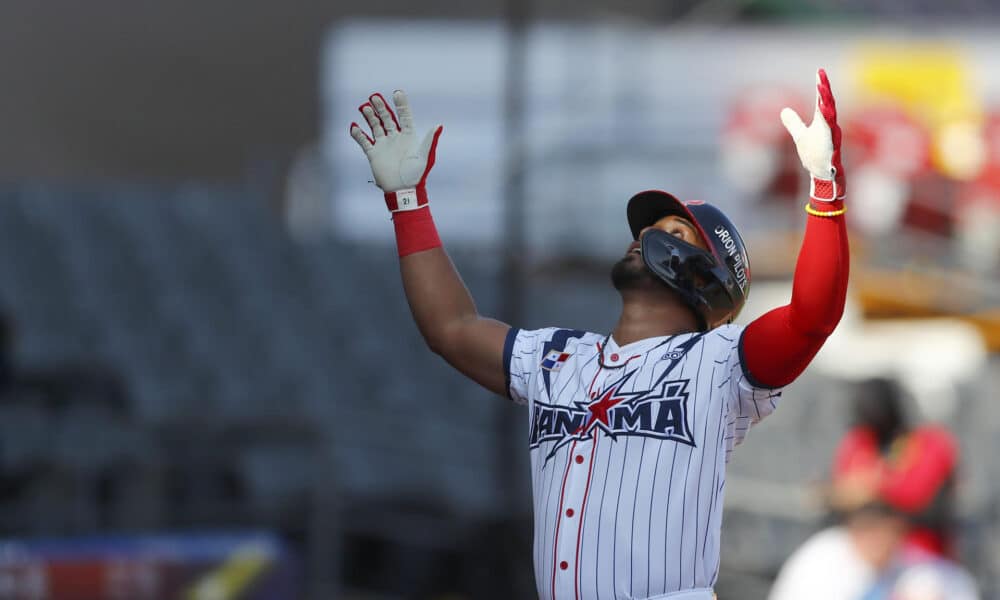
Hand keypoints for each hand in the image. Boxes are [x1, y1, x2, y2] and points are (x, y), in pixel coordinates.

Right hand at [350, 90, 442, 211]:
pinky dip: (358, 134)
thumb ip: (430, 140)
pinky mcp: (374, 154)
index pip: (404, 116)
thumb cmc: (416, 175)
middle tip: (374, 97)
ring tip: (364, 107)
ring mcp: (384, 145)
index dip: (401, 104)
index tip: (397, 93)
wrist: (403, 191)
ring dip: (369, 117)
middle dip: (381, 107)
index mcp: (409, 136)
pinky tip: (354, 126)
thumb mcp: (425, 156)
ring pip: (375, 126)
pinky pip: (364, 141)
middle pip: (387, 118)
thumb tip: (439, 125)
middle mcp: (395, 138)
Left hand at [780, 69, 844, 201]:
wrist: (823, 175)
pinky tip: (827, 119)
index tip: (820, 71)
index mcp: (822, 121)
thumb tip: (784, 110)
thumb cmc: (815, 154)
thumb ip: (794, 123)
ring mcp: (832, 138)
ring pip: (831, 119)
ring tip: (823, 95)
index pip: (821, 100)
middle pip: (829, 105)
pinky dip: (829, 128)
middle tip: (821, 77)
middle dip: (825, 91)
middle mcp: (829, 126)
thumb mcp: (800, 136)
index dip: (821, 86)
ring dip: (827, 107)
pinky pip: (832, 139)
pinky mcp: (833, 151)